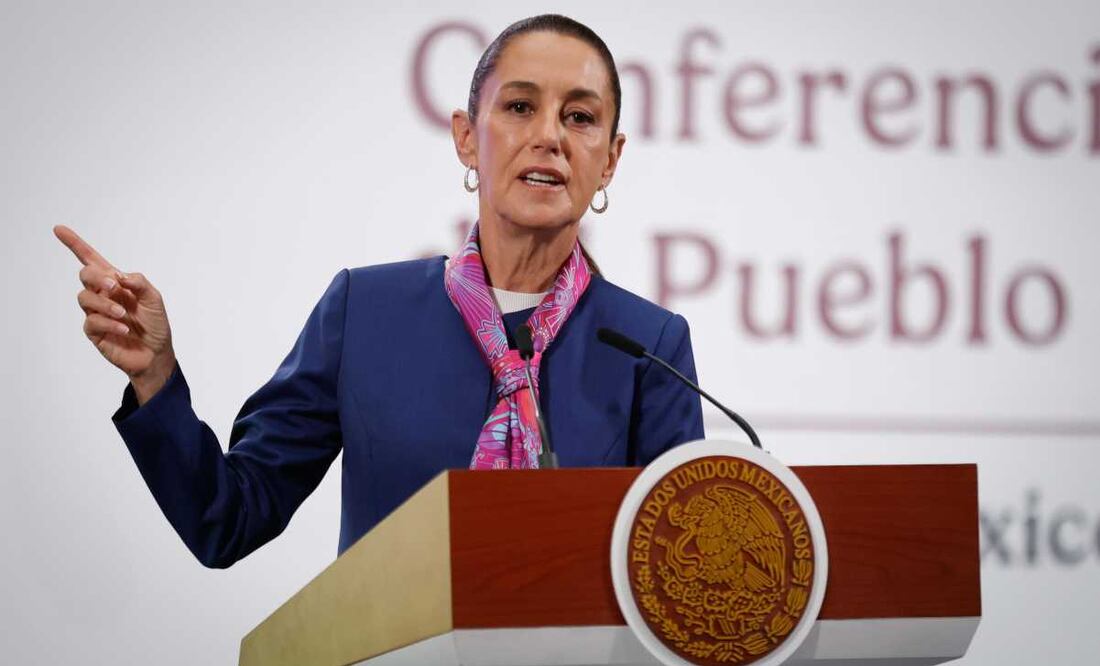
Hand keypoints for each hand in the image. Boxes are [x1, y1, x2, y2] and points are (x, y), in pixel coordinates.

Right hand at [54, 225, 175, 404]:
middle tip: (115, 286)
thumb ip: (139, 282)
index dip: (75, 244)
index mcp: (116, 283)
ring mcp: (96, 313)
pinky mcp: (94, 332)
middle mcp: (103, 295)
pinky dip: (108, 322)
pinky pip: (91, 321)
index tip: (59, 229)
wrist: (156, 353)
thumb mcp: (154, 298)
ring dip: (104, 303)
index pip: (91, 260)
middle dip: (97, 277)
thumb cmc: (155, 324)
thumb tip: (119, 275)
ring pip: (85, 298)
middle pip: (85, 275)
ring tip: (123, 314)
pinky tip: (123, 327)